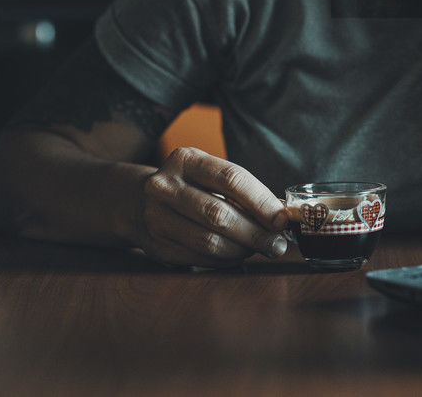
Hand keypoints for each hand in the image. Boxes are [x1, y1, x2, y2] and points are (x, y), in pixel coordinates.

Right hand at [133, 147, 288, 267]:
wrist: (138, 201)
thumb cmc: (191, 186)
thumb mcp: (211, 174)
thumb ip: (245, 190)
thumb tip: (283, 214)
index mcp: (186, 160)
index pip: (231, 179)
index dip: (261, 201)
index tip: (281, 219)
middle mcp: (165, 186)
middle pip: (219, 214)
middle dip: (255, 233)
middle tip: (277, 245)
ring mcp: (155, 217)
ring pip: (208, 241)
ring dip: (241, 250)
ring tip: (258, 248)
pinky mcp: (155, 245)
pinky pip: (199, 258)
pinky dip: (224, 260)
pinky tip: (236, 255)